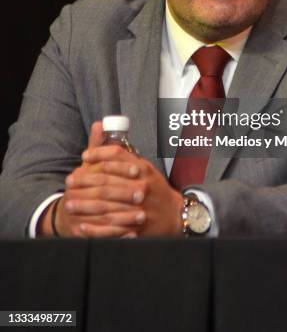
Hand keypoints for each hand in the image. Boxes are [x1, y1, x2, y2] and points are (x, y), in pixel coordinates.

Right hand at [38, 122, 142, 237]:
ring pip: (103, 218)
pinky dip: (118, 236)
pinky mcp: (82, 235)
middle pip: (102, 196)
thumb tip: (100, 123)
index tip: (139, 171)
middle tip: (144, 195)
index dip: (121, 170)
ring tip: (142, 216)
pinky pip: (102, 237)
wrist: (68, 215)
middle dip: (124, 196)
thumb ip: (97, 147)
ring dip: (124, 218)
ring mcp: (77, 218)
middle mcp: (75, 198)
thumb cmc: (85, 186)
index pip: (101, 173)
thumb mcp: (90, 167)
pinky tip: (133, 235)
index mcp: (78, 179)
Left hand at [68, 143, 183, 237]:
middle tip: (69, 182)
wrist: (174, 214)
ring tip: (68, 204)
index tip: (84, 156)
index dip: (99, 154)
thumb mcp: (144, 167)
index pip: (118, 156)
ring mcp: (140, 207)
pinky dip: (96, 228)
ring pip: (107, 206)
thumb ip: (124, 155)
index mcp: (142, 169)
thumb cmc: (155, 188)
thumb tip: (103, 130)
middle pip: (107, 182)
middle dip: (85, 182)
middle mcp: (141, 186)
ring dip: (85, 205)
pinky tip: (82, 225)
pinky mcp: (138, 226)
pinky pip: (112, 228)